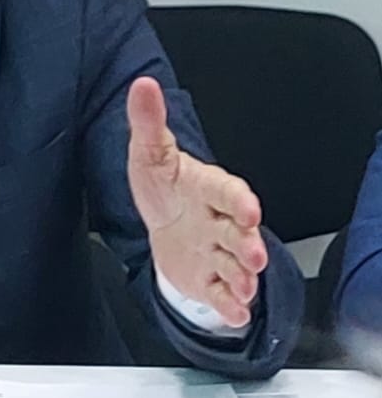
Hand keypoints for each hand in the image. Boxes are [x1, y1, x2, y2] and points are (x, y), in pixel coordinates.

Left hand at [126, 77, 266, 326]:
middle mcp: (219, 221)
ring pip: (235, 266)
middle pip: (238, 233)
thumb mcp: (150, 152)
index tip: (249, 208)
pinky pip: (222, 293)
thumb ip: (148, 121)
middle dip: (248, 245)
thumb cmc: (164, 185)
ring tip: (247, 286)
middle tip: (254, 256)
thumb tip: (142, 85)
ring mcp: (216, 252)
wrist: (161, 222)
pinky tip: (237, 312)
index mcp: (208, 188)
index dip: (240, 200)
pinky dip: (230, 306)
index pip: (229, 191)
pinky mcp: (208, 279)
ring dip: (243, 278)